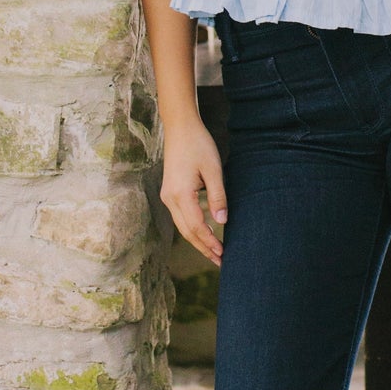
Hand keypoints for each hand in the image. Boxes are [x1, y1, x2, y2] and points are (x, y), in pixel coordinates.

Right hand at [159, 119, 227, 264]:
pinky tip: (203, 233)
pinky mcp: (170, 192)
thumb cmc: (199, 145)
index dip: (209, 242)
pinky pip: (181, 217)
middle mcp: (170, 198)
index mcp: (181, 194)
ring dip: (198, 241)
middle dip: (203, 248)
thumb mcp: (213, 170)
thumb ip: (218, 197)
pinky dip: (192, 229)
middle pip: (186, 232)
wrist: (180, 128)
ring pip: (182, 226)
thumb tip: (222, 222)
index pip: (196, 227)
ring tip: (213, 253)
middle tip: (220, 262)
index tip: (223, 254)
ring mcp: (168, 195)